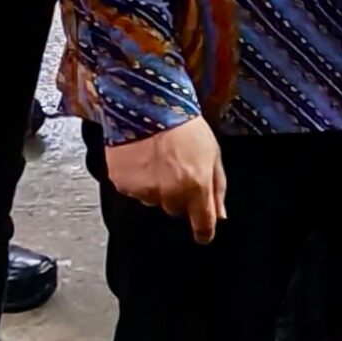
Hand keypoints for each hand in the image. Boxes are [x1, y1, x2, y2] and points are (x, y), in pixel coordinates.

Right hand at [104, 119, 227, 243]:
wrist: (148, 106)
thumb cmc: (185, 126)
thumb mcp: (213, 154)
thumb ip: (217, 188)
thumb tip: (219, 215)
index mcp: (196, 187)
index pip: (202, 224)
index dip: (204, 232)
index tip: (204, 235)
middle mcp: (169, 194)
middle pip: (176, 210)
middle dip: (179, 196)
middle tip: (178, 169)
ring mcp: (144, 191)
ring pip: (154, 200)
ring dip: (157, 187)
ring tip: (158, 159)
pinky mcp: (122, 184)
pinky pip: (133, 191)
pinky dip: (137, 180)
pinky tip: (141, 158)